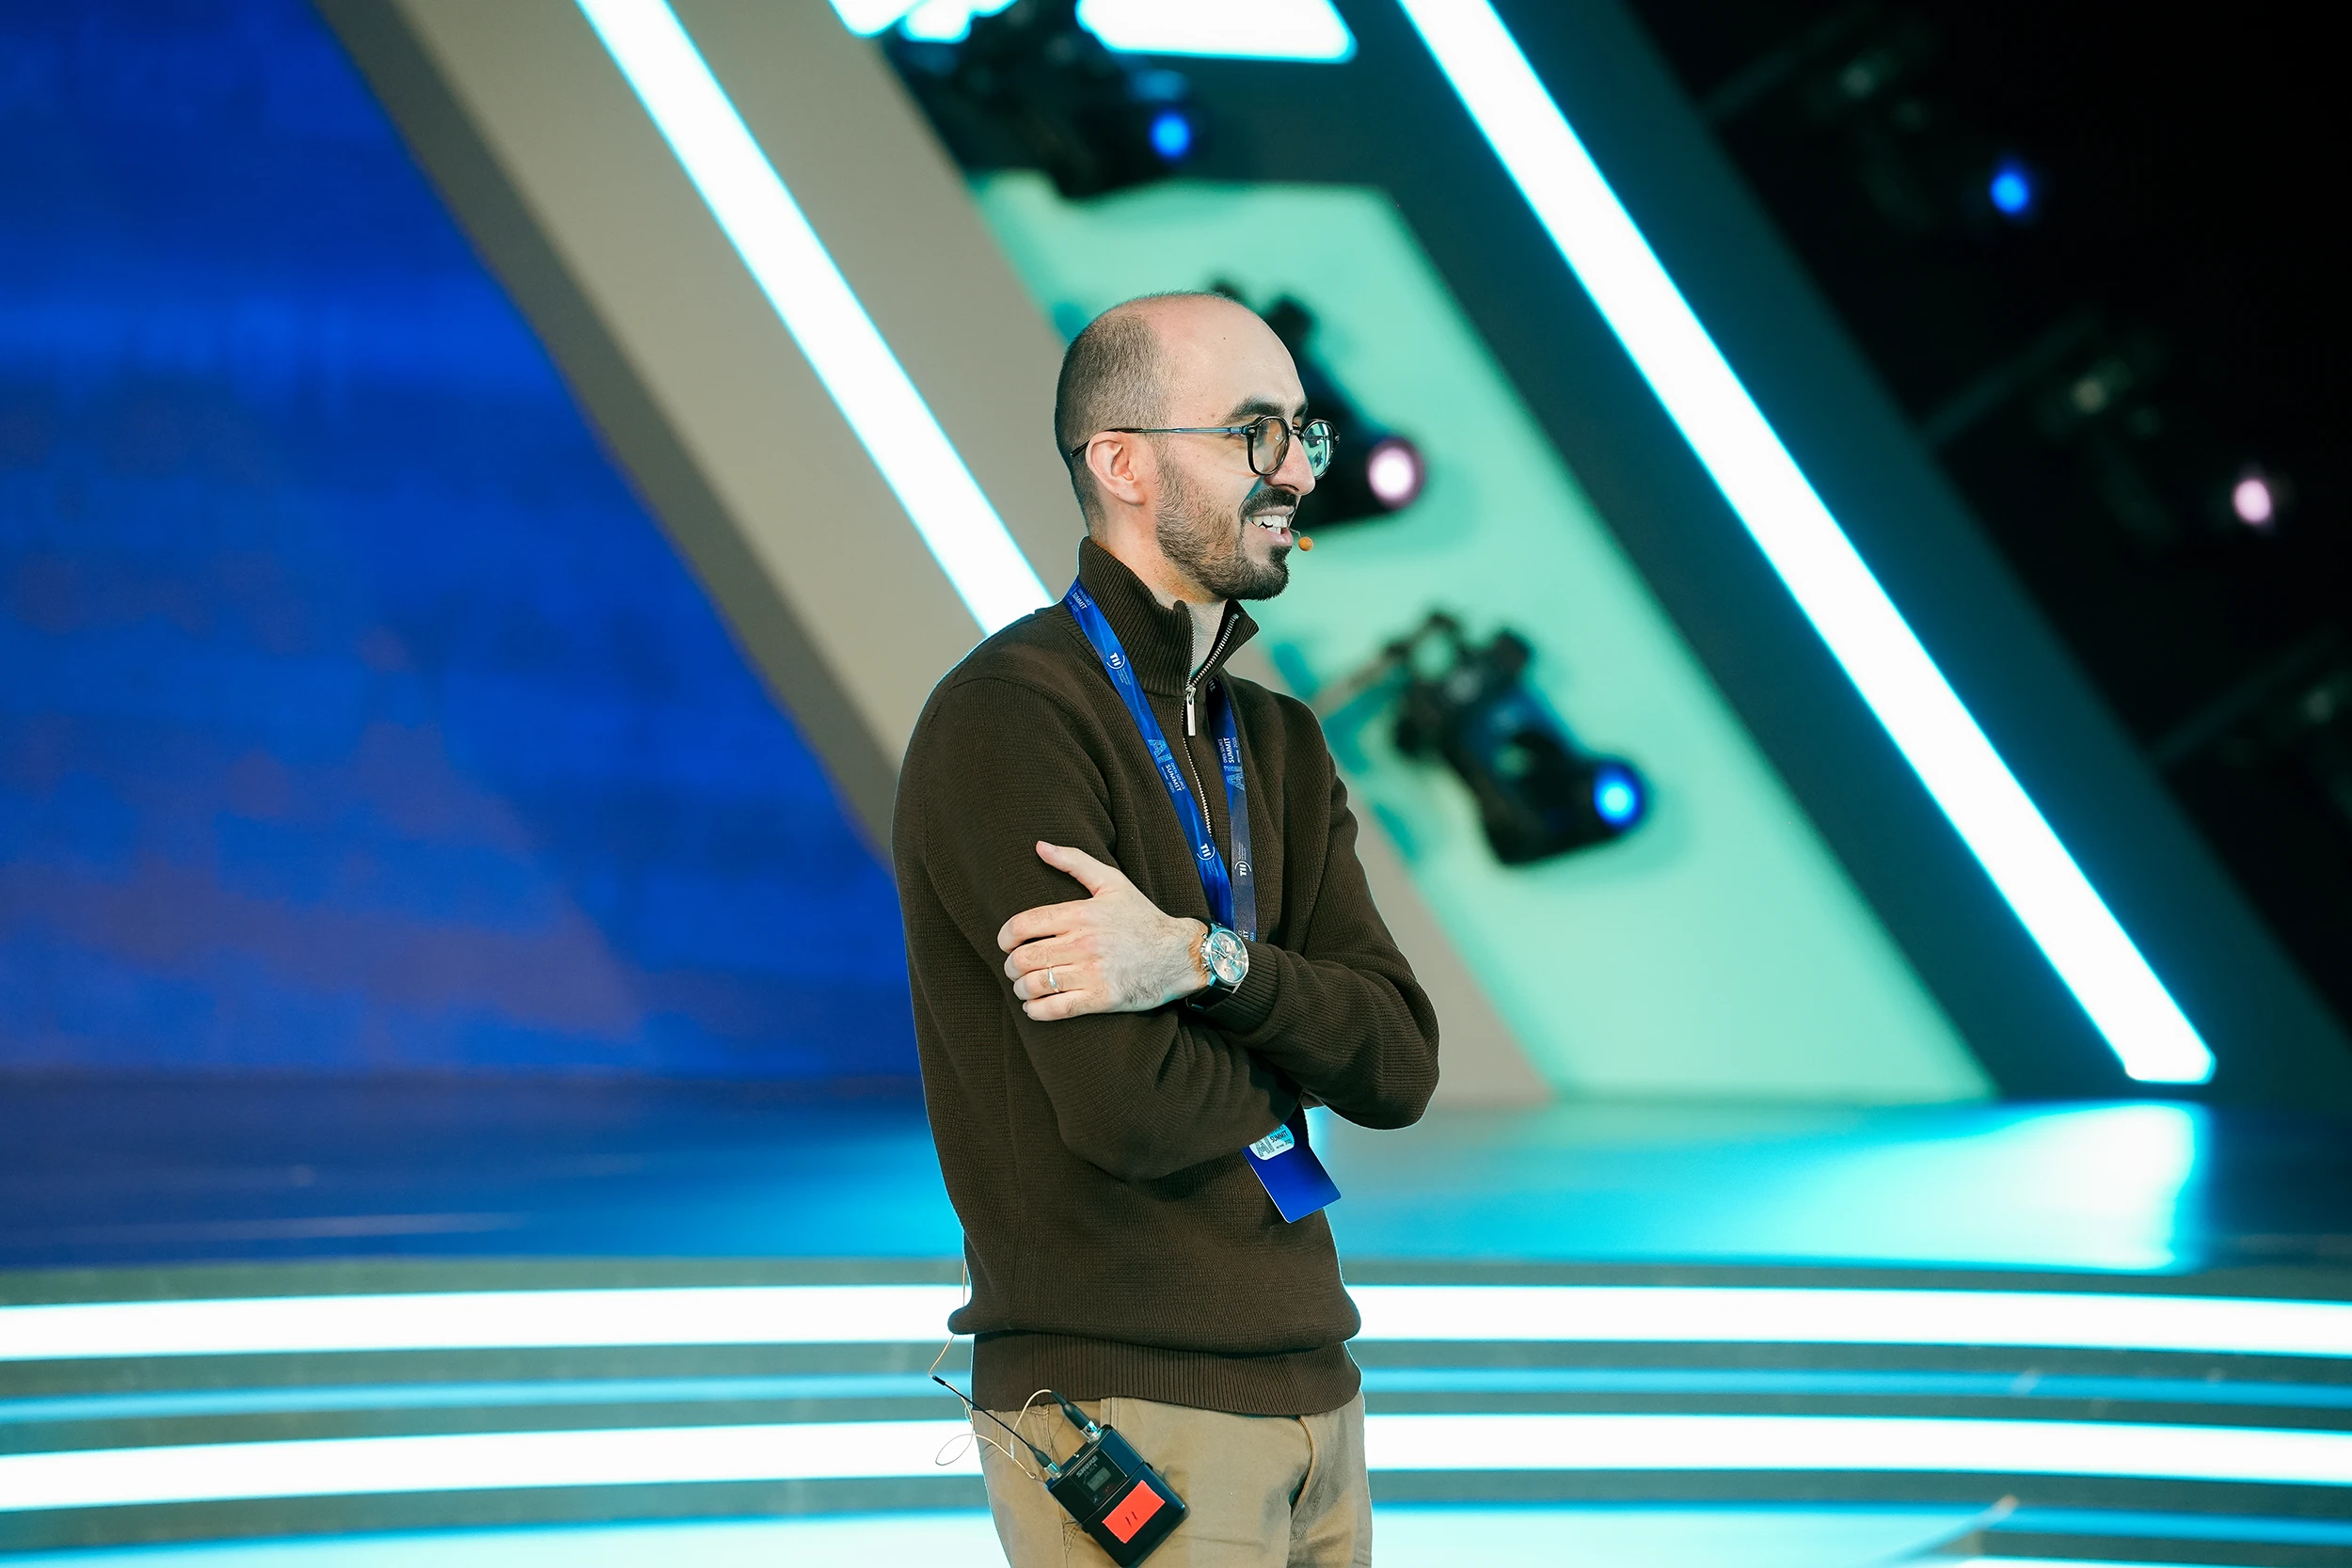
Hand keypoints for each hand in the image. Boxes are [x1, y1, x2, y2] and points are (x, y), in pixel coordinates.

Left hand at [999, 842, 1207, 1019]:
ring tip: (1024, 986)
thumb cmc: (1142, 918)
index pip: (1024, 925)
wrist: (1179, 955)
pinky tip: (1034, 1006)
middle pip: (1024, 958)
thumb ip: (1074, 861)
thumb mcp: (1112, 882)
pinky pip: (1055, 1009)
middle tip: (1014, 967)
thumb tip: (1040, 846)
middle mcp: (1083, 943)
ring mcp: (1092, 972)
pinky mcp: (1101, 998)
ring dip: (1021, 988)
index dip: (1005, 937)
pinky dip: (1036, 1010)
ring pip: (1035, 984)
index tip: (1006, 943)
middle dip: (1011, 965)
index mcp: (1081, 914)